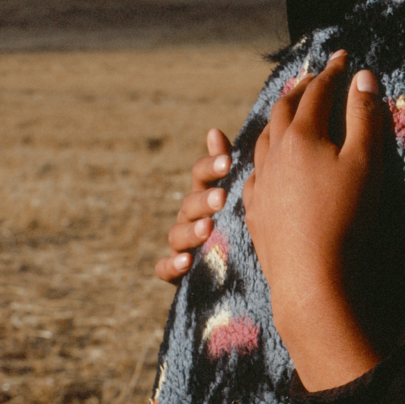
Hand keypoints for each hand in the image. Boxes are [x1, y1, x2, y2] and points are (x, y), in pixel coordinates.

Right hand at [154, 129, 232, 282]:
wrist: (239, 268)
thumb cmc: (238, 221)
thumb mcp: (238, 193)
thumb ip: (227, 165)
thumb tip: (214, 132)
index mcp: (204, 194)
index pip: (201, 174)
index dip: (211, 166)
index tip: (228, 162)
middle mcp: (189, 216)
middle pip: (190, 203)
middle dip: (205, 200)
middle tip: (222, 197)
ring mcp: (181, 243)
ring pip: (177, 234)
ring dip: (192, 230)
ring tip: (208, 228)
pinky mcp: (176, 271)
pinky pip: (165, 268)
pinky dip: (172, 265)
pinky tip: (187, 261)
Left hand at [243, 52, 387, 390]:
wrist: (312, 276)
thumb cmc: (345, 217)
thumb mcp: (366, 163)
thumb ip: (365, 117)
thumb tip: (364, 77)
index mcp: (301, 136)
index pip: (317, 93)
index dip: (332, 72)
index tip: (343, 56)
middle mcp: (274, 153)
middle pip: (283, 110)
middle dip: (299, 89)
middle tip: (311, 76)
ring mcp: (261, 182)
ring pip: (263, 138)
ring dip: (277, 118)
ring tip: (287, 110)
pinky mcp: (255, 210)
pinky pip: (254, 172)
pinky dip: (263, 155)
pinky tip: (267, 162)